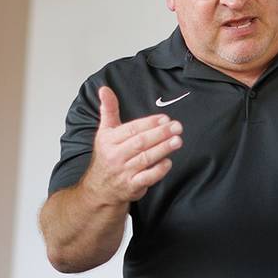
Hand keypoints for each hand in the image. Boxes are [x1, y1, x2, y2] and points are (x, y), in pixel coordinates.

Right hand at [81, 85, 182, 205]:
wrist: (100, 188)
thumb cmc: (107, 157)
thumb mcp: (104, 132)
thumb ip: (108, 110)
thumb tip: (104, 88)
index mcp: (109, 140)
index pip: (131, 129)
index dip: (149, 123)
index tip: (165, 118)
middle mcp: (115, 156)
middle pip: (140, 143)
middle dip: (160, 134)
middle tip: (177, 127)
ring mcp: (123, 172)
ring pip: (145, 159)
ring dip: (163, 149)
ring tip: (177, 141)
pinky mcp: (131, 186)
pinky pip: (147, 178)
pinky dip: (158, 170)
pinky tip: (168, 162)